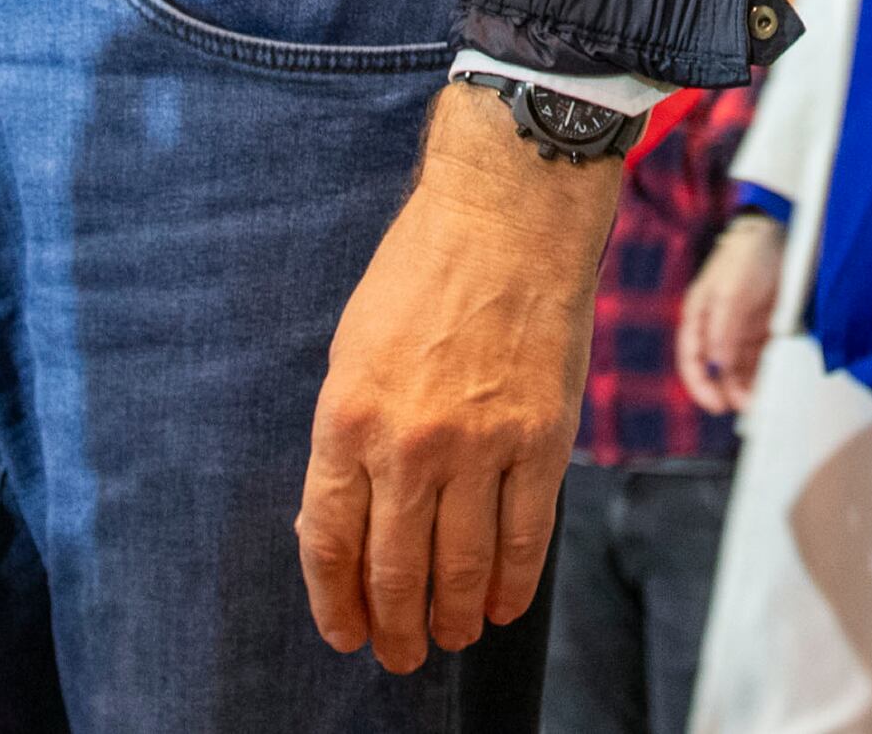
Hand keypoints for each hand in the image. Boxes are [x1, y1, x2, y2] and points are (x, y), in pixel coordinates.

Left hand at [296, 86, 622, 670]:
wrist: (506, 217)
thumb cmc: (421, 275)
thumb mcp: (352, 352)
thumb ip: (348, 440)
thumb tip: (347, 524)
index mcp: (347, 417)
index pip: (329, 542)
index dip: (336, 603)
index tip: (345, 633)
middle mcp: (408, 442)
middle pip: (395, 570)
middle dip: (395, 627)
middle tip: (400, 654)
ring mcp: (480, 447)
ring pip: (461, 568)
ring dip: (452, 618)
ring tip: (450, 636)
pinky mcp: (542, 442)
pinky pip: (526, 538)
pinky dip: (511, 584)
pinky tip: (501, 606)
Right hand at [677, 208, 785, 412]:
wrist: (780, 233)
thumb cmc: (748, 255)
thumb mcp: (733, 290)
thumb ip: (724, 328)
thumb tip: (717, 365)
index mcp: (699, 314)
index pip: (691, 357)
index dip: (699, 383)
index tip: (715, 403)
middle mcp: (716, 327)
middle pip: (715, 369)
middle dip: (725, 391)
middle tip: (741, 409)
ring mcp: (739, 330)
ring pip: (737, 369)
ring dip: (745, 388)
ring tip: (758, 403)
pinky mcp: (762, 332)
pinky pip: (758, 361)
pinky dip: (761, 376)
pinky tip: (768, 388)